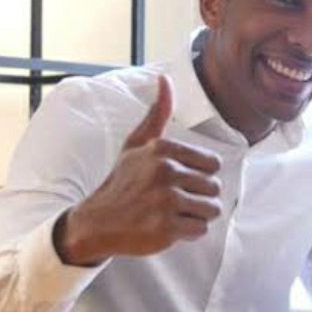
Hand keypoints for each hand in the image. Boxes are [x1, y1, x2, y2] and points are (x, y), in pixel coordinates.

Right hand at [54, 76, 222, 265]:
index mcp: (163, 149)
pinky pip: (200, 229)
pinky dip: (188, 233)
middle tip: (173, 201)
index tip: (178, 180)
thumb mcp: (136, 144)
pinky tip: (167, 227)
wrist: (97, 222)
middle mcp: (165, 171)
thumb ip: (157, 114)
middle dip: (198, 197)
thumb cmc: (122, 182)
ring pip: (211, 209)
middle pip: (214, 188)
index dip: (199, 176)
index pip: (213, 164)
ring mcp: (165, 200)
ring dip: (196, 215)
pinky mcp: (166, 227)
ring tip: (172, 213)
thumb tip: (165, 78)